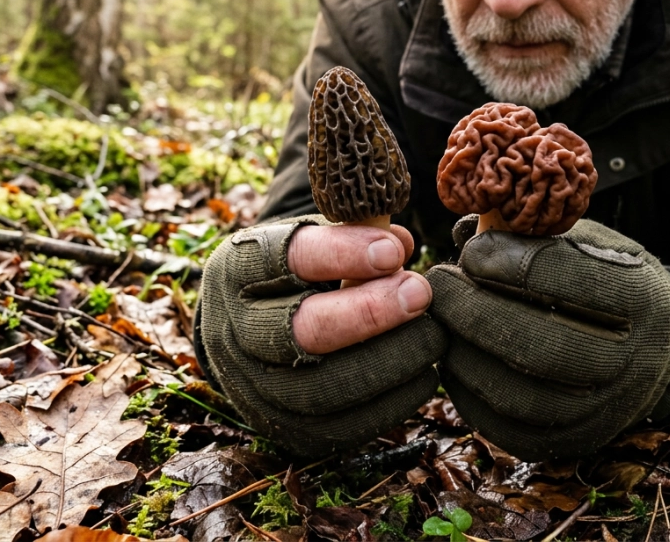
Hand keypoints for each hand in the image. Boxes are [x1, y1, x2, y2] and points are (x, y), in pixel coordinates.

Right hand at [194, 215, 445, 456]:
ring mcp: (256, 387)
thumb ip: (352, 238)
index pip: (287, 259)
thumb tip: (400, 243)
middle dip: (371, 313)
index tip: (394, 251)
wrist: (247, 338)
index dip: (343, 254)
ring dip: (392, 360)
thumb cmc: (292, 278)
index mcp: (237, 271)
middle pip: (304, 330)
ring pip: (327, 386)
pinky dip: (393, 401)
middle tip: (419, 293)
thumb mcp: (308, 243)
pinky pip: (344, 426)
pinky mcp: (286, 429)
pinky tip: (422, 373)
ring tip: (432, 335)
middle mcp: (237, 332)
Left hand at [425, 217, 669, 459]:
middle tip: (436, 285)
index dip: (512, 263)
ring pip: (518, 395)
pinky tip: (453, 355)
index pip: (574, 281)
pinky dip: (467, 390)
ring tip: (439, 319)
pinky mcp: (572, 443)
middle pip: (541, 347)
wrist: (656, 352)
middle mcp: (634, 365)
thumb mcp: (589, 244)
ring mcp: (603, 413)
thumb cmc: (610, 282)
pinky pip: (505, 426)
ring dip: (463, 354)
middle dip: (475, 312)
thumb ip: (534, 235)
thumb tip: (464, 231)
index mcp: (645, 301)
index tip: (472, 249)